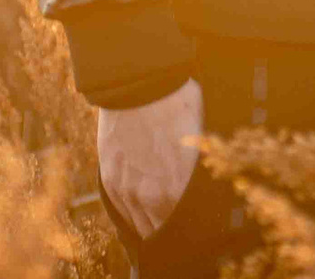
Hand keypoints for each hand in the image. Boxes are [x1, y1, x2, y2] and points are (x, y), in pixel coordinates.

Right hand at [98, 77, 202, 237]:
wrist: (138, 83)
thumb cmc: (178, 105)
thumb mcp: (200, 139)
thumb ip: (197, 174)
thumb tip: (205, 189)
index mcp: (176, 190)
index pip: (184, 228)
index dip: (193, 229)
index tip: (200, 228)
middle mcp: (148, 197)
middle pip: (161, 231)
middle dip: (172, 230)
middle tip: (184, 230)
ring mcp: (125, 189)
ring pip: (140, 225)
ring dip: (152, 225)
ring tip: (164, 224)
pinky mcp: (109, 179)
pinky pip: (123, 211)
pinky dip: (134, 214)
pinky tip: (145, 212)